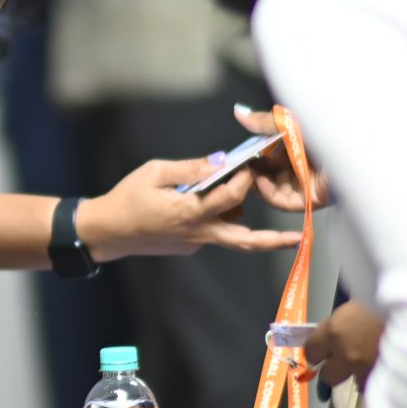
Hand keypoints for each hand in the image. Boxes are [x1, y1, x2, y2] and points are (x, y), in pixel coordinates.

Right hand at [76, 160, 305, 259]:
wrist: (106, 232)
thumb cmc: (126, 199)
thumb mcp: (154, 172)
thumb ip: (190, 168)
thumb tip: (221, 160)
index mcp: (191, 212)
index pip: (232, 195)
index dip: (245, 177)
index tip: (250, 163)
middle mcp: (199, 233)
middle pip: (246, 240)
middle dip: (274, 240)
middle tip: (300, 239)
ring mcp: (195, 243)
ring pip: (230, 231)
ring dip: (237, 212)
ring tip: (234, 186)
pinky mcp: (189, 246)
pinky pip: (212, 230)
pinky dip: (216, 216)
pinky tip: (202, 199)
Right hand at [232, 103, 333, 212]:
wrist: (353, 145)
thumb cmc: (329, 129)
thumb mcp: (291, 122)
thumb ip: (264, 122)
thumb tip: (240, 113)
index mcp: (300, 144)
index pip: (271, 153)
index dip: (254, 154)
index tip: (239, 154)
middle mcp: (303, 164)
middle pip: (271, 172)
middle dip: (253, 170)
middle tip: (238, 167)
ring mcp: (307, 182)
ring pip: (274, 188)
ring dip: (258, 183)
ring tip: (246, 175)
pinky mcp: (311, 198)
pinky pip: (285, 201)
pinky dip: (269, 194)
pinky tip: (260, 182)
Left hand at [303, 300, 386, 388]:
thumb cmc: (395, 297)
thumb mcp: (363, 301)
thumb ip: (346, 321)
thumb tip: (336, 335)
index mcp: (337, 329)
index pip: (312, 351)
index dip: (318, 351)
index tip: (323, 350)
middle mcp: (348, 354)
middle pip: (328, 376)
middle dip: (336, 369)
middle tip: (347, 360)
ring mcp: (369, 371)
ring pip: (356, 383)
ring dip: (363, 374)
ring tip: (378, 360)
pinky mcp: (390, 382)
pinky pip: (380, 386)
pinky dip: (383, 379)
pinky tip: (392, 366)